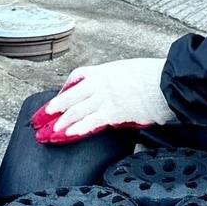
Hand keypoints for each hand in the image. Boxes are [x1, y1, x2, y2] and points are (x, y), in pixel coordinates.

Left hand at [31, 58, 175, 143]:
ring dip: (60, 122)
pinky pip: (91, 122)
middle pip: (70, 96)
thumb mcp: (134, 70)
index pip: (78, 76)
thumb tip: (121, 92)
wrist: (168, 81)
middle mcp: (102, 83)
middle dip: (52, 109)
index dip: (65, 88)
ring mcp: (107, 98)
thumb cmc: (156, 75)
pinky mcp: (115, 112)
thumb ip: (122, 80)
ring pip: (76, 110)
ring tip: (47, 132)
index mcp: (106, 70)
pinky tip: (67, 135)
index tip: (58, 96)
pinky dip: (78, 129)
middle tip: (38, 119)